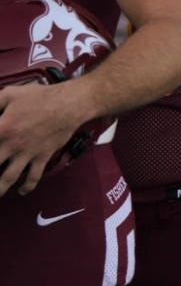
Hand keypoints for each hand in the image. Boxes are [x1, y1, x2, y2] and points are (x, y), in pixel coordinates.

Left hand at [0, 82, 88, 196]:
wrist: (69, 105)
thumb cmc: (39, 97)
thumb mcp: (10, 94)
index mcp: (2, 128)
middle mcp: (12, 145)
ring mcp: (28, 153)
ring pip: (9, 177)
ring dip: (0, 189)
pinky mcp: (42, 156)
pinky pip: (34, 176)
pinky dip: (27, 186)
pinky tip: (22, 191)